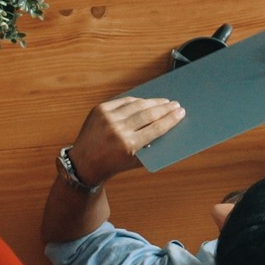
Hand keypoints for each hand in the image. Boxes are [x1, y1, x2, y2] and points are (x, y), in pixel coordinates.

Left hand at [70, 96, 185, 182]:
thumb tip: (169, 127)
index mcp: (129, 145)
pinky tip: (146, 101)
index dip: (171, 119)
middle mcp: (118, 130)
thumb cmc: (113, 164)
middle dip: (165, 108)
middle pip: (149, 114)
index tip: (181, 113)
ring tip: (164, 101)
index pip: (157, 128)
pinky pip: (123, 101)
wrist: (83, 163)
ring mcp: (107, 118)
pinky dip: (136, 101)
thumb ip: (152, 147)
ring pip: (137, 105)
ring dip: (153, 102)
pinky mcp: (99, 110)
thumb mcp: (135, 161)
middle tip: (176, 104)